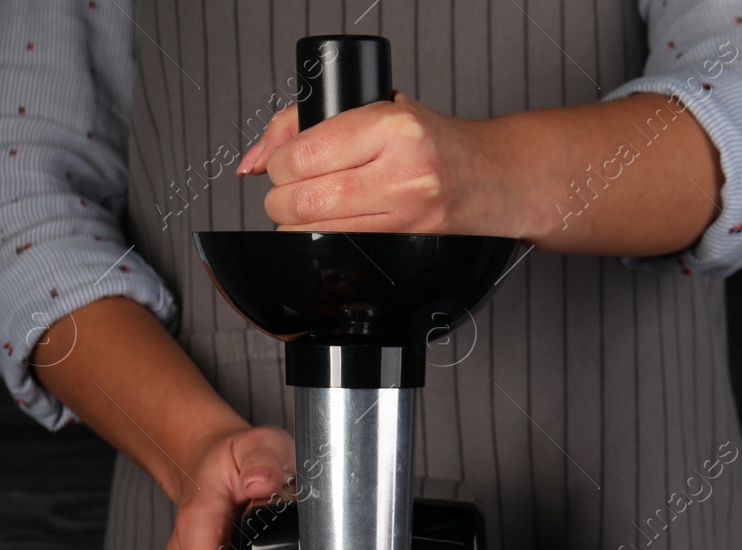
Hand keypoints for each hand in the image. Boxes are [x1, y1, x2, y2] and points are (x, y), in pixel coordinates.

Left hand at [238, 95, 524, 235]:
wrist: (489, 175)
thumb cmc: (429, 138)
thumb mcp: (373, 108)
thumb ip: (303, 122)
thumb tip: (252, 159)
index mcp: (390, 126)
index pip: (301, 156)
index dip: (276, 163)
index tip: (283, 162)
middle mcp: (401, 171)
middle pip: (301, 200)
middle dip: (281, 198)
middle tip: (290, 188)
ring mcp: (405, 212)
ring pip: (315, 231)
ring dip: (298, 221)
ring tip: (311, 203)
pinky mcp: (405, 240)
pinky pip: (339, 249)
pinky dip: (321, 238)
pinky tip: (332, 222)